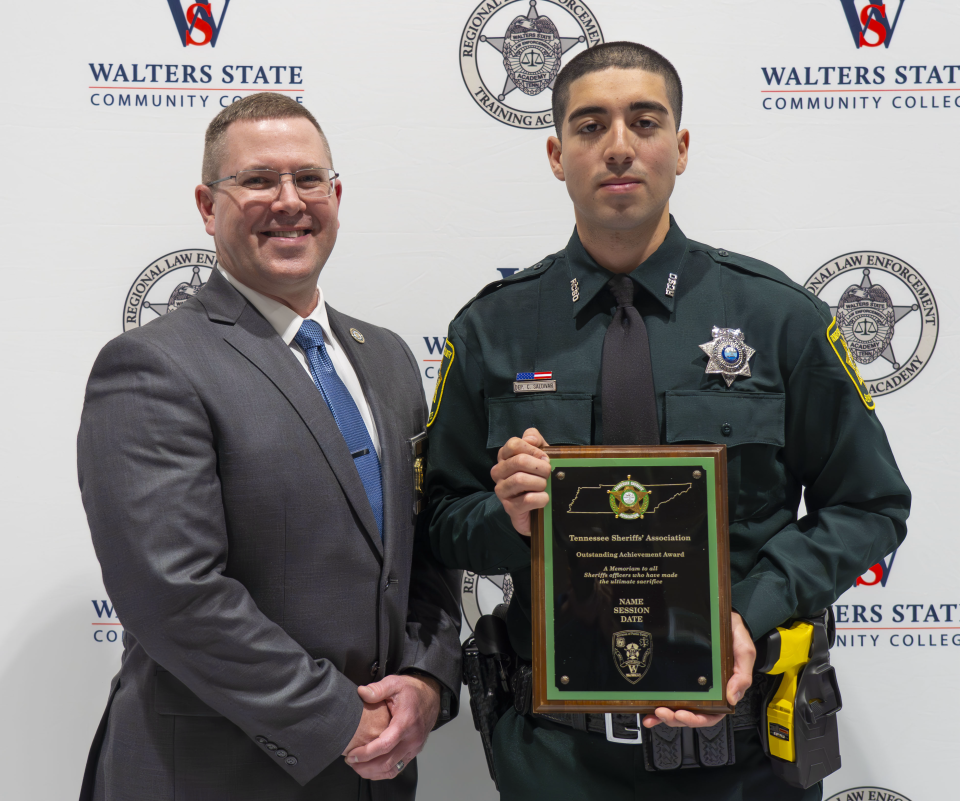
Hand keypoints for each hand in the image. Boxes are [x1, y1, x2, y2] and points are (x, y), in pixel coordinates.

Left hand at [344, 674, 440, 779]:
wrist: (431, 695)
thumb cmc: (411, 691)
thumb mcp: (394, 683)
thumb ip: (378, 689)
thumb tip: (362, 692)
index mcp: (406, 722)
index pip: (385, 745)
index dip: (366, 753)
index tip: (351, 754)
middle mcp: (412, 739)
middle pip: (386, 763)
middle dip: (365, 766)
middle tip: (349, 761)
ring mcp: (414, 748)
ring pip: (391, 770)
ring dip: (372, 772)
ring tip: (357, 766)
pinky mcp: (414, 752)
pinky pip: (397, 769)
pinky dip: (382, 773)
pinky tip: (371, 769)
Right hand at [490, 428, 550, 535]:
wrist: (541, 509)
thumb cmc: (539, 478)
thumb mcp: (540, 455)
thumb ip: (536, 441)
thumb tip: (530, 438)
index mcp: (504, 457)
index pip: (513, 444)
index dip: (533, 450)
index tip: (545, 458)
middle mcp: (498, 472)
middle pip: (518, 461)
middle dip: (540, 467)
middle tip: (549, 473)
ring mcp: (502, 491)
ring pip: (520, 480)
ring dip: (540, 482)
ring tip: (545, 486)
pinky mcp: (510, 508)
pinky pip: (527, 499)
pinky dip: (541, 498)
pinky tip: (544, 498)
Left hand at [642, 612, 755, 728]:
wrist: (726, 617)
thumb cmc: (735, 635)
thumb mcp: (745, 653)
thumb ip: (742, 675)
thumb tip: (732, 697)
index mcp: (723, 690)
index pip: (712, 714)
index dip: (697, 719)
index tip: (683, 714)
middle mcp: (707, 690)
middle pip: (692, 714)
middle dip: (676, 718)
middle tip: (663, 713)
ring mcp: (693, 684)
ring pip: (679, 707)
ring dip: (666, 715)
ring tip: (653, 713)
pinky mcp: (681, 674)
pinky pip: (671, 692)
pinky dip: (659, 702)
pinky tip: (649, 707)